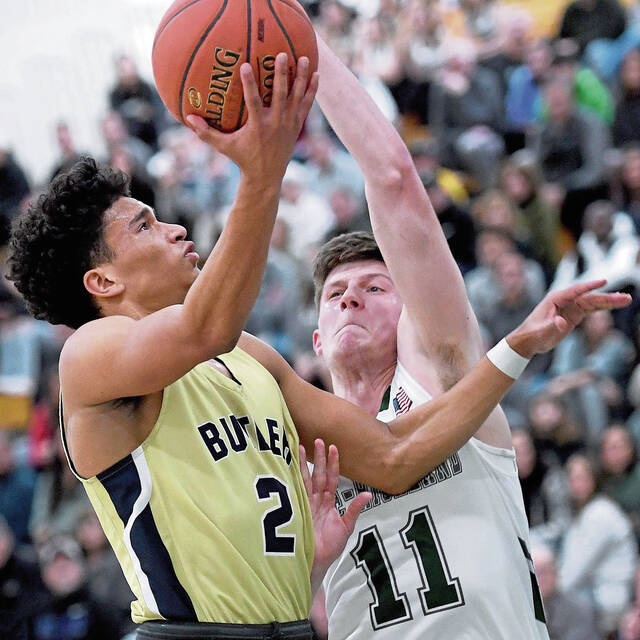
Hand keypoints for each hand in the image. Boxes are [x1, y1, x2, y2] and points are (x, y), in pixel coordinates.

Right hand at [187, 53, 317, 181]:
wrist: (266, 176)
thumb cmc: (243, 158)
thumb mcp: (224, 147)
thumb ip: (206, 133)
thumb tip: (188, 118)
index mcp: (258, 127)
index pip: (254, 102)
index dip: (249, 84)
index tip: (246, 65)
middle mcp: (276, 124)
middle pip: (281, 95)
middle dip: (282, 75)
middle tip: (283, 55)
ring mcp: (289, 124)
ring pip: (297, 97)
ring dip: (301, 78)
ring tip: (306, 58)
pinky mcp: (296, 126)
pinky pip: (306, 105)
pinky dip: (311, 91)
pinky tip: (316, 75)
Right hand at [300, 440, 370, 578]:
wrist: (316, 563)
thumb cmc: (329, 548)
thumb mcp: (346, 527)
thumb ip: (354, 509)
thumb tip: (368, 494)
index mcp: (328, 502)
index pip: (331, 479)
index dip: (333, 464)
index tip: (333, 447)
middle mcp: (316, 500)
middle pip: (318, 475)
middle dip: (318, 458)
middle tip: (318, 440)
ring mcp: (305, 504)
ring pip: (305, 480)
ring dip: (303, 464)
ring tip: (300, 447)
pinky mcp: (295, 511)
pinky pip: (295, 492)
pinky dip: (292, 480)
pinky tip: (288, 467)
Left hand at [507, 280, 631, 357]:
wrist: (528, 341)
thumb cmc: (532, 335)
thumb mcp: (542, 332)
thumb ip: (552, 327)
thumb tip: (562, 323)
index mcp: (555, 299)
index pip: (575, 290)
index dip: (590, 286)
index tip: (604, 281)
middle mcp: (564, 300)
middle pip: (589, 297)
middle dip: (607, 297)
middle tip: (626, 298)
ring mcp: (570, 307)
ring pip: (593, 302)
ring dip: (609, 301)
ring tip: (626, 300)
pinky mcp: (574, 314)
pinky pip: (591, 308)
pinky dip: (603, 307)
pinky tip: (615, 304)